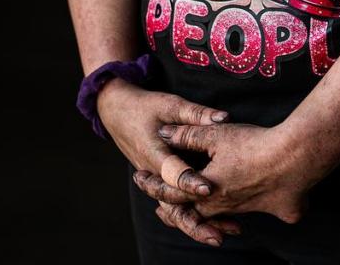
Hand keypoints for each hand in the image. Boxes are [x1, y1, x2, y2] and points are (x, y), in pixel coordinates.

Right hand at [97, 79, 242, 245]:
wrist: (117, 112)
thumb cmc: (144, 106)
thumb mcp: (170, 104)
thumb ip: (195, 114)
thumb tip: (222, 118)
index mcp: (154, 153)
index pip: (172, 172)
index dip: (189, 181)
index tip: (208, 189)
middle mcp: (153, 173)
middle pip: (173, 204)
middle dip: (195, 221)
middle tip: (219, 235)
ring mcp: (155, 181)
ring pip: (174, 209)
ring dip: (196, 224)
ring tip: (221, 236)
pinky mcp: (160, 182)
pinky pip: (174, 204)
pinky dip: (191, 214)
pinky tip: (213, 224)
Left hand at [134, 120, 313, 239]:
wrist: (295, 158)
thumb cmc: (253, 145)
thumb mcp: (215, 134)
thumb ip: (187, 133)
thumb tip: (164, 132)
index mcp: (206, 189)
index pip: (170, 191)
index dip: (152, 185)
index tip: (140, 180)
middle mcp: (223, 205)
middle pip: (190, 212)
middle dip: (173, 211)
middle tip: (159, 211)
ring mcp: (246, 210)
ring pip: (216, 217)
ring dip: (201, 217)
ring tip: (194, 217)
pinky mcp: (269, 209)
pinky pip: (246, 215)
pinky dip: (233, 217)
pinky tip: (242, 213)